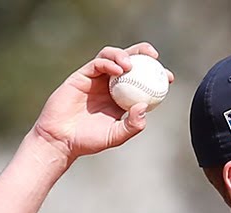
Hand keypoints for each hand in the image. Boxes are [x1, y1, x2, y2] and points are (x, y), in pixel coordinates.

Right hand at [30, 43, 174, 161]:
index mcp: (122, 98)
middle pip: (129, 61)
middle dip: (143, 53)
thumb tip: (144, 107)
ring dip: (124, 55)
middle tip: (155, 56)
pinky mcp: (82, 75)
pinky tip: (119, 69)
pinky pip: (97, 63)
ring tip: (131, 64)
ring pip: (112, 56)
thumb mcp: (116, 136)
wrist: (62, 140)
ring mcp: (96, 79)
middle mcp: (110, 85)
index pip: (142, 80)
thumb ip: (132, 124)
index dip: (156, 75)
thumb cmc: (89, 140)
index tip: (168, 77)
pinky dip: (109, 62)